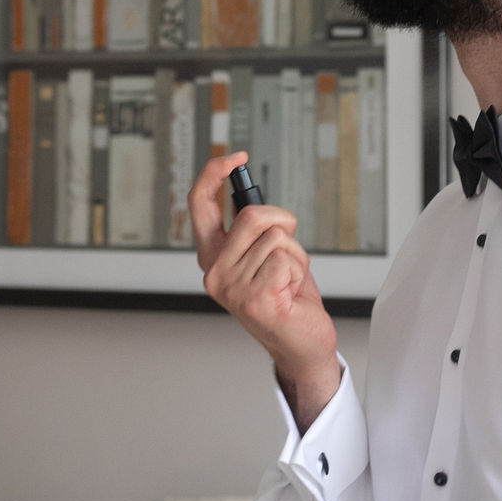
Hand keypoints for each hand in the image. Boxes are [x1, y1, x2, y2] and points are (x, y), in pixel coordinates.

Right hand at [188, 152, 341, 428]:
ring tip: (288, 280)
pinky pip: (287, 258)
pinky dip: (299, 270)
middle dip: (285, 224)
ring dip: (295, 255)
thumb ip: (253, 230)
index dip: (213, 174)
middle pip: (254, 215)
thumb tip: (248, 196)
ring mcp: (232, 287)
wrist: (302, 344)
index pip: (199, 205)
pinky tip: (291, 293)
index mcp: (212, 257)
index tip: (236, 156)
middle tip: (289, 252)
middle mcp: (214, 272)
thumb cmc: (287, 297)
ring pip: (277, 237)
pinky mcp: (255, 298)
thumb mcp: (265, 255)